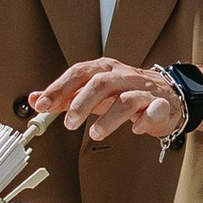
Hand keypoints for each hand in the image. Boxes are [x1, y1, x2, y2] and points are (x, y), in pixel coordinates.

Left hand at [34, 54, 185, 144]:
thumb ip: (65, 97)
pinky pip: (155, 110)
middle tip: (69, 122)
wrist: (166, 94)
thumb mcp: (92, 92)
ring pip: (126, 100)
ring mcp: (143, 90)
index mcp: (104, 69)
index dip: (59, 88)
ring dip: (108, 118)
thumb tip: (36, 100)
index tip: (43, 104)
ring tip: (95, 133)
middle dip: (82, 103)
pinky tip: (135, 129)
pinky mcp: (160, 105)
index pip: (79, 73)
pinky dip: (145, 121)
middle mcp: (123, 76)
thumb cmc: (125, 92)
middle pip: (101, 83)